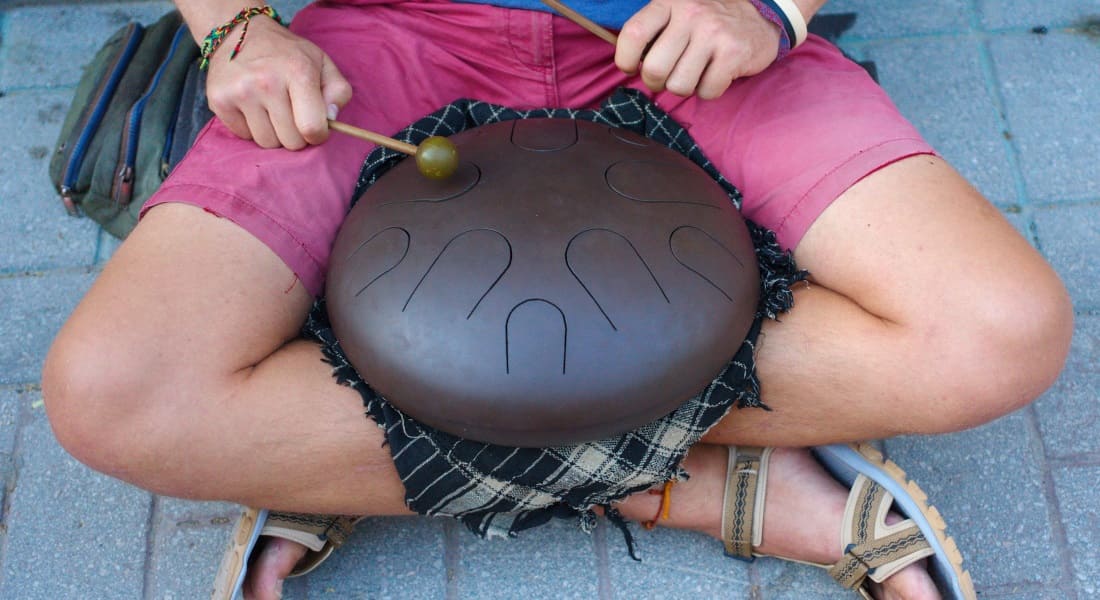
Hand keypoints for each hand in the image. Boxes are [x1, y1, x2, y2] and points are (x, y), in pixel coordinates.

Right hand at [204, 16, 351, 148]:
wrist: (240, 33)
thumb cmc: (288, 54)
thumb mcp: (322, 63)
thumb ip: (338, 92)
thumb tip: (330, 119)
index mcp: (298, 72)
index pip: (312, 128)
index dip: (318, 135)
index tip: (315, 128)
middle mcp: (267, 82)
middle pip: (290, 142)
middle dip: (296, 135)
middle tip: (292, 114)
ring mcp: (240, 92)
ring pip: (267, 142)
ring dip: (273, 133)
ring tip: (272, 109)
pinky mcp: (219, 100)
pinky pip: (244, 136)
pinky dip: (251, 128)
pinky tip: (253, 107)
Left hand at [615, 0, 783, 98]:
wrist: (760, 17)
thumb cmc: (709, 23)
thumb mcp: (678, 12)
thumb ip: (654, 30)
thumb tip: (628, 62)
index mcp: (670, 2)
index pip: (633, 34)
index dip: (625, 59)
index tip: (631, 67)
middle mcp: (691, 13)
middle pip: (655, 69)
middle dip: (656, 82)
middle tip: (666, 78)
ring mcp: (713, 33)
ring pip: (679, 85)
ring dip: (684, 87)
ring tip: (694, 73)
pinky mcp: (733, 53)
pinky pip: (707, 91)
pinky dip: (709, 91)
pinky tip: (715, 74)